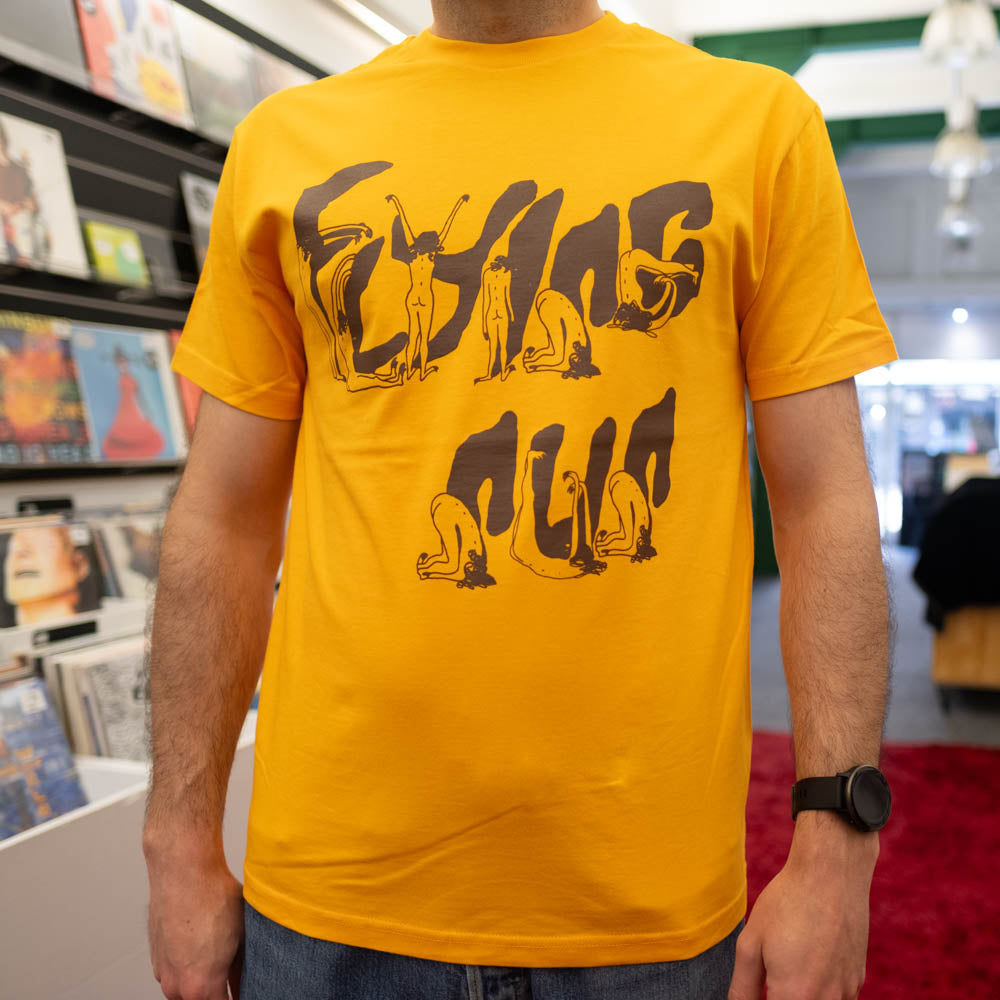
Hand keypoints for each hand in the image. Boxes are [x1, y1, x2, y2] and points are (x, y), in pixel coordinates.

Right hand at [146, 840, 244, 999]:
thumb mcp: (242, 937)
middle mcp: (177, 986)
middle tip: (235, 976)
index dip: (239, 998)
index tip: (245, 991)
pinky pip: (175, 973)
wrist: (184, 869)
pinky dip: (188, 968)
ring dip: (201, 983)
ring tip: (220, 957)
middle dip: (219, 994)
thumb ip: (242, 972)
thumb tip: (246, 985)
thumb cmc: (215, 898)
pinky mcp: (157, 958)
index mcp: (201, 987)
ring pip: (185, 992)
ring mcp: (163, 972)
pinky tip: (203, 946)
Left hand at [728, 817, 877, 999]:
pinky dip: (821, 989)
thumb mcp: (751, 943)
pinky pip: (837, 997)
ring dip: (802, 993)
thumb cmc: (787, 903)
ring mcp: (847, 992)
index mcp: (794, 996)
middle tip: (772, 972)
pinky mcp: (858, 979)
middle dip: (782, 995)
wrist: (831, 874)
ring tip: (791, 961)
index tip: (761, 988)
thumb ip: (743, 987)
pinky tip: (810, 960)